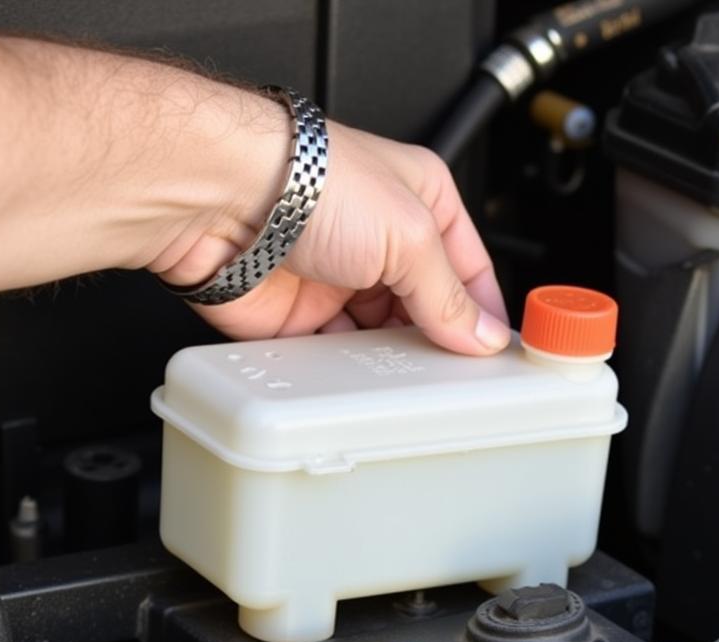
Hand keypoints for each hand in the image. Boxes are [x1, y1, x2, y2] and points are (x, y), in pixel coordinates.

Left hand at [154, 116, 510, 355]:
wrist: (220, 198)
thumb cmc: (307, 182)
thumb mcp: (410, 235)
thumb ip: (448, 294)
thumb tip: (481, 334)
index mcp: (420, 202)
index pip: (469, 267)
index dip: (484, 311)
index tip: (497, 352)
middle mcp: (380, 239)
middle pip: (426, 307)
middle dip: (439, 340)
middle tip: (457, 377)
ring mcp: (338, 279)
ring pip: (382, 337)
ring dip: (395, 360)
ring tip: (412, 382)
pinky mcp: (300, 316)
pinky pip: (336, 357)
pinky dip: (350, 372)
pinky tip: (365, 382)